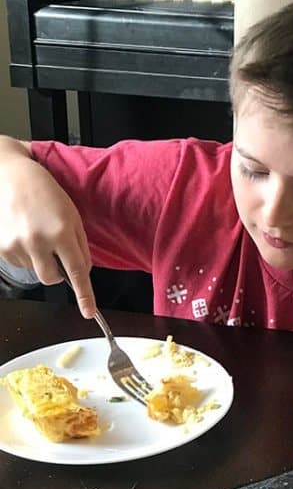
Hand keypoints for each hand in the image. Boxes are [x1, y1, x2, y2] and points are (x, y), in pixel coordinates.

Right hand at [0, 151, 95, 317]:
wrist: (8, 176)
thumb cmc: (46, 193)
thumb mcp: (72, 215)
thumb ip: (80, 245)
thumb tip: (83, 271)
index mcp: (61, 232)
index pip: (77, 271)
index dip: (85, 295)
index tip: (88, 312)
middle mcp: (37, 241)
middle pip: (52, 278)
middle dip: (57, 272)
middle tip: (56, 251)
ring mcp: (15, 245)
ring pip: (34, 270)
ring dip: (39, 258)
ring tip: (36, 231)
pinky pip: (18, 261)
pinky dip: (24, 252)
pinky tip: (22, 231)